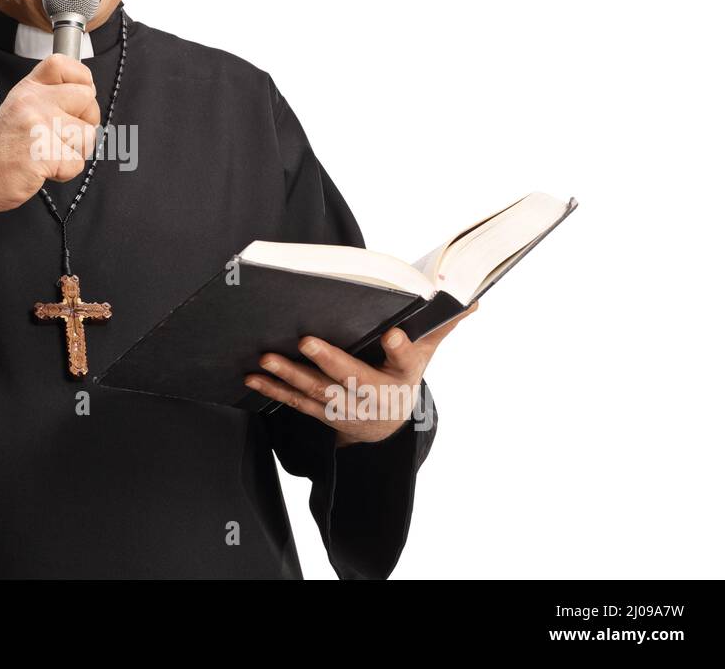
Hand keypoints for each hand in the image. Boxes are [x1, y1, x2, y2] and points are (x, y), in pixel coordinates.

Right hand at [0, 53, 101, 214]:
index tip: (79, 98)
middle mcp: (32, 102)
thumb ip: (48, 97)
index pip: (64, 64)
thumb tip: (85, 94)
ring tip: (49, 154)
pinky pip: (77, 163)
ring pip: (88, 133)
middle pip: (86, 98)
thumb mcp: (19, 110)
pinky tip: (43, 168)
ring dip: (75, 151)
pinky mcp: (44, 153)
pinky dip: (65, 172)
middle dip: (85, 121)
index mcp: (28, 89)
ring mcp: (38, 126)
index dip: (81, 80)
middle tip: (63, 136)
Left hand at [244, 300, 478, 446]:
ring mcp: (346, 407)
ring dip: (290, 376)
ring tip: (267, 358)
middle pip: (353, 378)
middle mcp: (375, 394)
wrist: (387, 426)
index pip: (408, 361)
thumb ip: (440, 326)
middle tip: (306, 341)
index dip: (400, 349)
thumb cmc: (402, 375)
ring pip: (317, 391)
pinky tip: (253, 376)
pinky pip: (296, 402)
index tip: (392, 335)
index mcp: (403, 375)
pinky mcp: (323, 413)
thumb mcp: (425, 353)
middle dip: (329, 361)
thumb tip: (471, 299)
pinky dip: (274, 390)